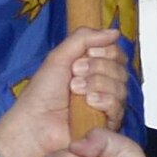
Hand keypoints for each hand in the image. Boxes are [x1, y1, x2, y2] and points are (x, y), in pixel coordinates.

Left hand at [0, 28, 124, 156]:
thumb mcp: (59, 56)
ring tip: (75, 90)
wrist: (35, 123)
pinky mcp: (107, 124)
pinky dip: (103, 100)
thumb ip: (84, 38)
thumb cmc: (41, 94)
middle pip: (120, 69)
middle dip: (97, 68)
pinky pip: (118, 106)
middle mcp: (101, 86)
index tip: (85, 55)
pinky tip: (88, 102)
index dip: (105, 52)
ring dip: (96, 84)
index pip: (116, 54)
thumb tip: (114, 32)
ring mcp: (105, 106)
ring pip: (121, 87)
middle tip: (74, 74)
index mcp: (91, 69)